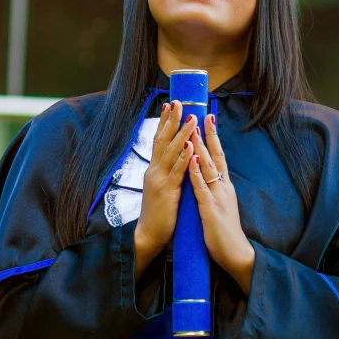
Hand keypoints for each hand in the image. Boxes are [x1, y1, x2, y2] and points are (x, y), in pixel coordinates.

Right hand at [135, 100, 196, 266]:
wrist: (147, 237)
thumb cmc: (157, 215)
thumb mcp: (161, 189)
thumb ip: (167, 174)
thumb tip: (175, 159)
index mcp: (154, 170)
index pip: (159, 141)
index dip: (164, 122)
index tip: (170, 105)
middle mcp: (154, 171)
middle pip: (163, 140)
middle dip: (171, 120)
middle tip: (178, 101)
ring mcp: (160, 180)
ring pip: (172, 152)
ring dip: (182, 133)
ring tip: (191, 117)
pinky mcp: (167, 192)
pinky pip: (177, 171)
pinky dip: (185, 157)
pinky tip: (192, 146)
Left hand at [189, 114, 254, 295]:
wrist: (236, 253)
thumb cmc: (225, 231)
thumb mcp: (221, 204)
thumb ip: (216, 189)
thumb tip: (210, 175)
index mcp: (224, 186)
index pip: (219, 156)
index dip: (213, 137)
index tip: (208, 118)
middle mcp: (223, 186)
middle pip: (215, 155)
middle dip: (207, 135)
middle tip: (201, 113)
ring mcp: (217, 196)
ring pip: (208, 167)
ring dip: (200, 147)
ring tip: (192, 129)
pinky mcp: (211, 209)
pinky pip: (202, 188)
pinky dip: (196, 172)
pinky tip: (191, 160)